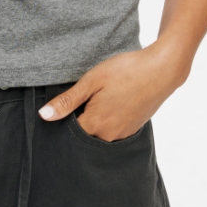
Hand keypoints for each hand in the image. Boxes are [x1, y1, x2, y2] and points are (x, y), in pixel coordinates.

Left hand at [37, 42, 188, 141]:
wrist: (162, 70)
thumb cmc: (125, 71)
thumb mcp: (92, 81)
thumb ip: (68, 101)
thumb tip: (44, 116)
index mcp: (96, 124)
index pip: (69, 134)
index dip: (63, 121)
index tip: (64, 107)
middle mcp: (109, 136)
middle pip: (85, 136)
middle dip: (79, 122)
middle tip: (82, 100)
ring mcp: (123, 134)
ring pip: (100, 134)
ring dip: (94, 122)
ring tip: (98, 99)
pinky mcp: (133, 129)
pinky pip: (113, 132)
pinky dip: (108, 121)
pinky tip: (112, 102)